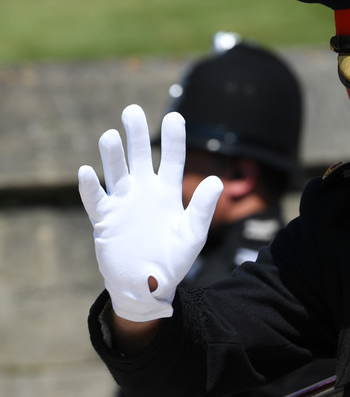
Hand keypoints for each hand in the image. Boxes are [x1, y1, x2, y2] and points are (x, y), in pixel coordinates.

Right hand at [78, 104, 222, 321]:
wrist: (148, 286)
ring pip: (116, 172)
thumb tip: (216, 179)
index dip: (174, 139)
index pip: (173, 160)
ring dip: (112, 156)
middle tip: (132, 110)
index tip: (176, 117)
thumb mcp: (193, 234)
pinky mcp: (105, 219)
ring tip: (111, 136)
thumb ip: (203, 207)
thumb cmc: (173, 260)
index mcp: (168, 193)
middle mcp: (144, 192)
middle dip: (136, 134)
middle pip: (140, 157)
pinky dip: (90, 187)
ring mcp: (123, 204)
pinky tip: (87, 171)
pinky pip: (95, 199)